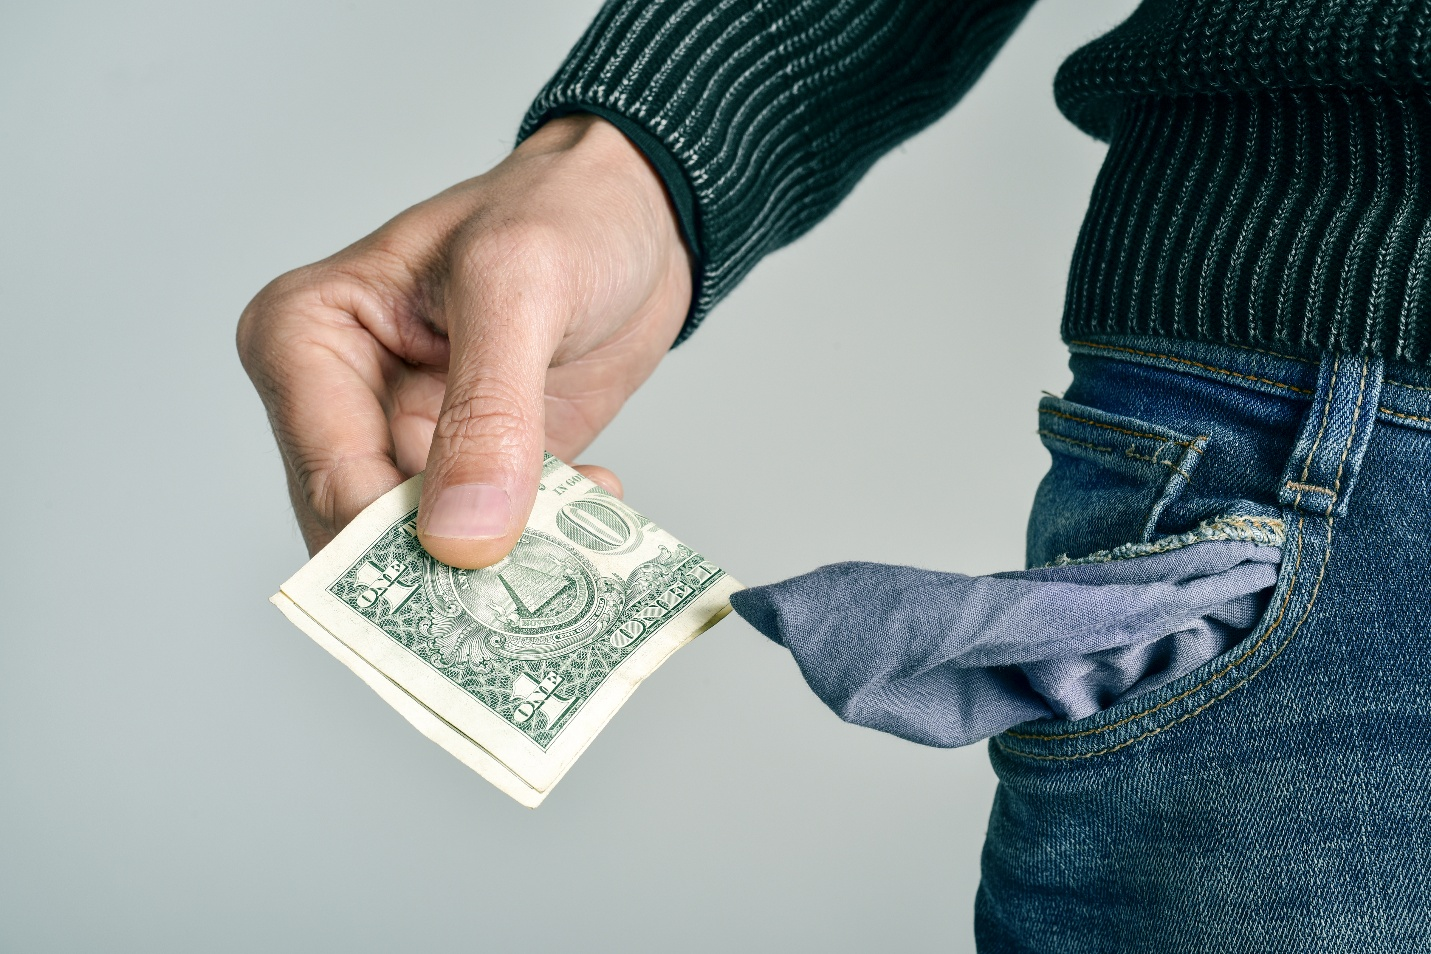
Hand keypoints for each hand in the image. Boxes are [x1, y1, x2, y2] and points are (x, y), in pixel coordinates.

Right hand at [237, 115, 691, 567]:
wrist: (637, 215)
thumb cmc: (561, 212)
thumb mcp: (520, 285)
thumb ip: (488, 409)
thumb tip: (459, 537)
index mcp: (307, 340)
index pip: (331, 478)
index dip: (398, 544)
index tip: (478, 576)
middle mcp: (340, 404)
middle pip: (370, 534)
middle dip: (453, 564)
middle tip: (535, 575)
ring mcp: (407, 445)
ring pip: (434, 550)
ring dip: (510, 554)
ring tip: (579, 526)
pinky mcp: (474, 473)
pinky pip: (494, 540)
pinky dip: (545, 538)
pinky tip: (595, 493)